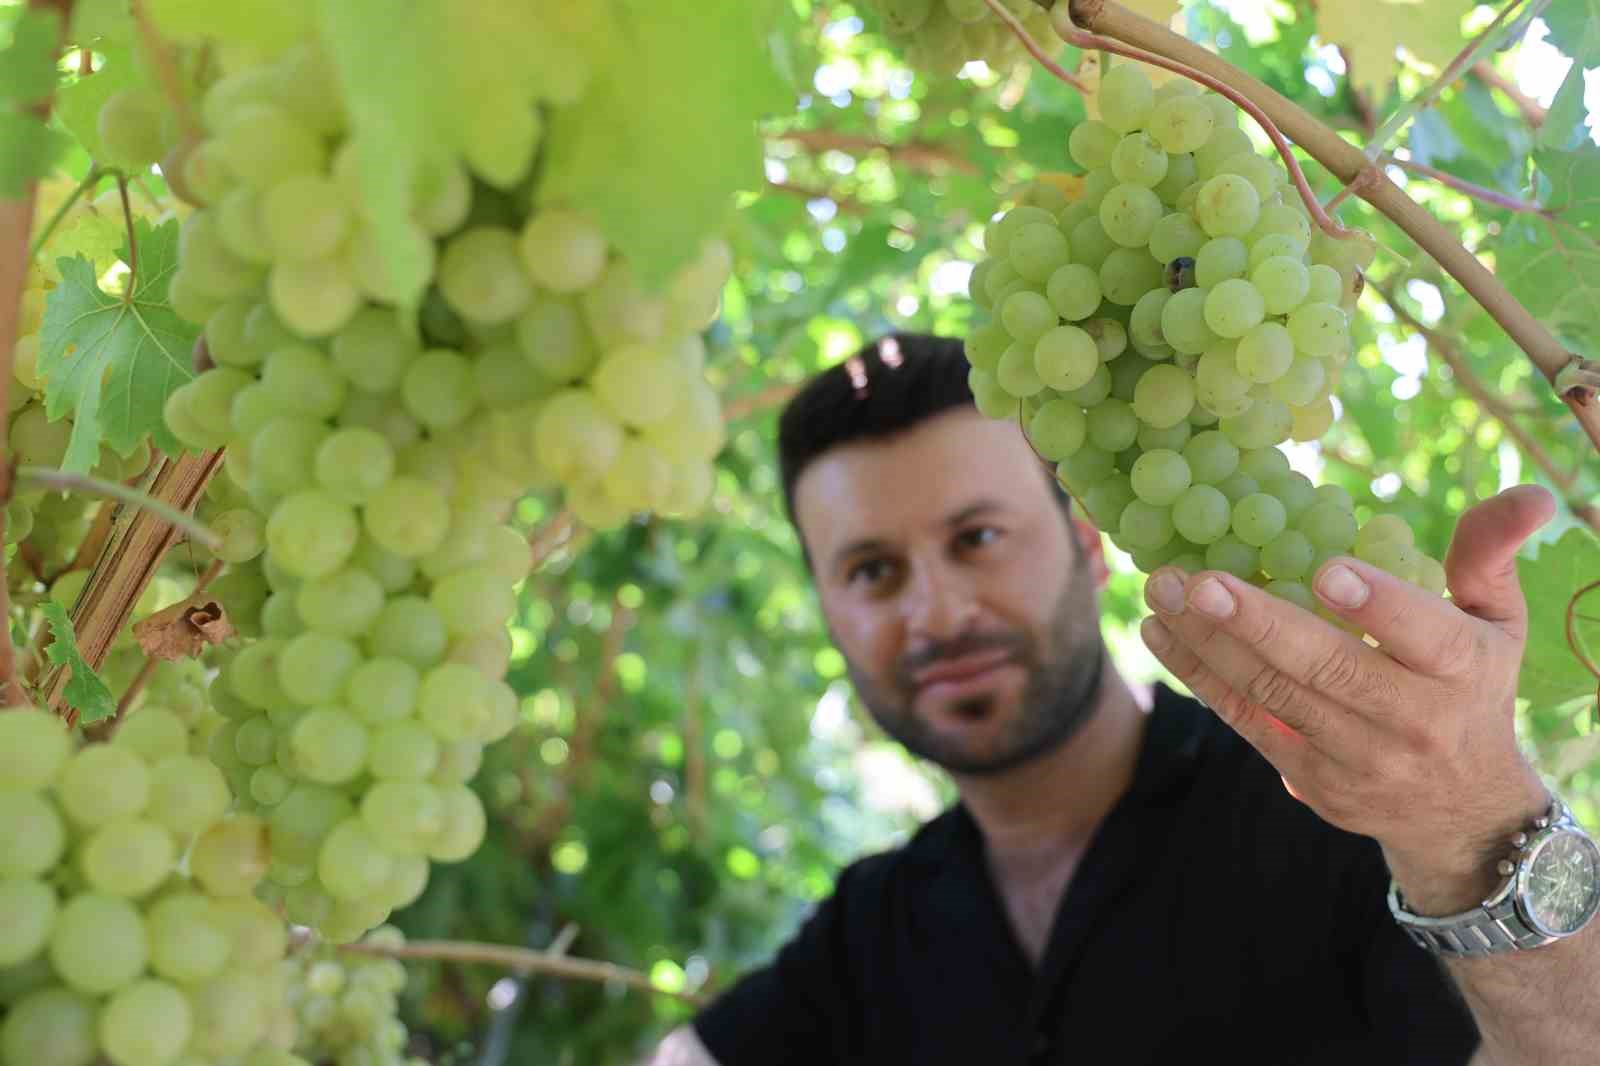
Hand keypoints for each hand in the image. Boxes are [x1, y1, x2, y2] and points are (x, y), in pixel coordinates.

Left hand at [1138, 485, 1555, 913]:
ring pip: (1272, 695)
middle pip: (1327, 668)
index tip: (1326, 570)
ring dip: (1207, 643)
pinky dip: (1200, 676)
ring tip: (1161, 591)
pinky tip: (1161, 633)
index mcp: (1461, 670)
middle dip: (1256, 623)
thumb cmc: (1473, 690)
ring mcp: (1355, 757)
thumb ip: (1490, 557)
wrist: (1462, 815)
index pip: (1422, 636)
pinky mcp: (1311, 779)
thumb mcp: (1498, 624)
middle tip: (1197, 580)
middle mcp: (1410, 719)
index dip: (1377, 605)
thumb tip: (1534, 493)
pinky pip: (1247, 722)